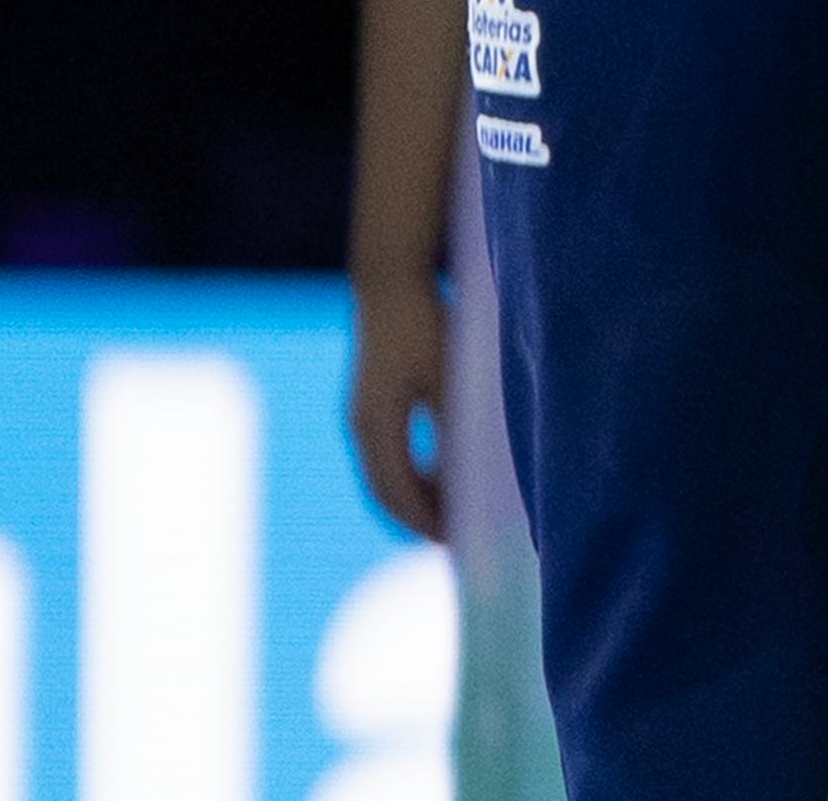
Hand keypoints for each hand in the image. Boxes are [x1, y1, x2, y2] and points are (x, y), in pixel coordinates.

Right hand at [344, 255, 446, 539]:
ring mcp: (362, 417)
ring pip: (384, 476)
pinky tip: (442, 478)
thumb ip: (454, 424)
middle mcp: (362, 427)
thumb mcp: (448, 374)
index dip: (426, 520)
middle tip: (453, 542)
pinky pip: (387, 456)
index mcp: (378, 425)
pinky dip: (410, 476)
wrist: (389, 284)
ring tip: (451, 518)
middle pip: (386, 492)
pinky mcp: (370, 405)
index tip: (454, 541)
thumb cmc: (424, 325)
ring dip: (414, 500)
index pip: (399, 491)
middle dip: (418, 520)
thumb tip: (465, 473)